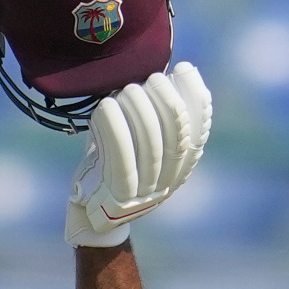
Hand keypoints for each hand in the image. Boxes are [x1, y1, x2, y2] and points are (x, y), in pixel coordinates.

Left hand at [65, 62, 211, 246]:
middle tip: (152, 77)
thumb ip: (146, 118)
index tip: (185, 69)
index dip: (196, 98)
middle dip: (167, 101)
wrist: (90, 219)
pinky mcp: (120, 200)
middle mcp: (169, 183)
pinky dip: (115, 130)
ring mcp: (146, 195)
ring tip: (126, 89)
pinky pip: (122, 161)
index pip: (199, 132)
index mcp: (179, 169)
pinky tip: (105, 106)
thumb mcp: (131, 143)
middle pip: (178, 138)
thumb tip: (158, 76)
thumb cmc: (108, 170)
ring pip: (151, 147)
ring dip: (140, 112)